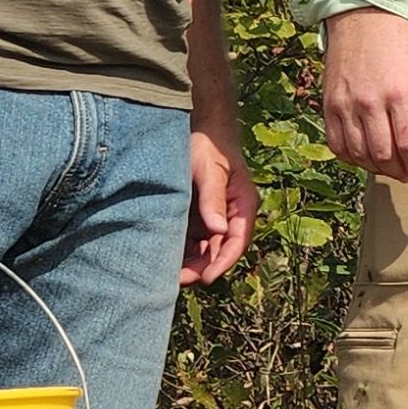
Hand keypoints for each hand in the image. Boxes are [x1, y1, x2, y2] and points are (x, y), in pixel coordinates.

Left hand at [182, 119, 258, 282]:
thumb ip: (214, 199)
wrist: (197, 127)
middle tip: (179, 281)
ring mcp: (215, 215)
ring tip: (168, 274)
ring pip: (205, 247)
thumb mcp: (210, 171)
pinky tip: (164, 256)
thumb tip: (219, 230)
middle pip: (220, 250)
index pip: (237, 241)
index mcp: (243, 205)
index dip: (223, 263)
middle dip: (202, 267)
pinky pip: (192, 238)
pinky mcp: (198, 213)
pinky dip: (182, 249)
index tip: (206, 279)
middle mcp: (231, 214)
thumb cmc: (207, 146)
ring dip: (191, 261)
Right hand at [321, 5, 407, 181]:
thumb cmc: (403, 45)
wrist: (364, 20)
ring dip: (375, 167)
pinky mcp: (329, 104)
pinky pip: (335, 143)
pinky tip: (363, 156)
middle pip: (383, 154)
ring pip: (358, 153)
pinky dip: (350, 157)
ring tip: (388, 167)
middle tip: (407, 173)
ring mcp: (346, 105)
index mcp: (400, 95)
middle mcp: (370, 103)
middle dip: (398, 171)